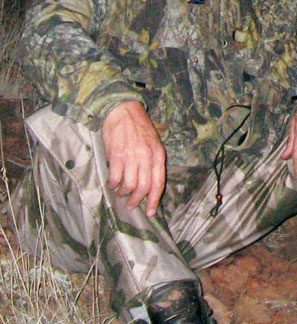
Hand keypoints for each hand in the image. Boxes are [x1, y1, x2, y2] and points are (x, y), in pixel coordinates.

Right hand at [101, 100, 166, 216]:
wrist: (123, 111)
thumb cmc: (138, 128)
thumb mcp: (153, 143)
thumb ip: (152, 162)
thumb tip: (148, 184)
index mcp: (158, 155)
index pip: (158, 183)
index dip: (154, 200)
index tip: (150, 212)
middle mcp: (147, 157)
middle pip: (144, 187)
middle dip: (136, 200)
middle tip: (130, 205)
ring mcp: (132, 157)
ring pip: (129, 185)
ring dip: (123, 193)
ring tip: (120, 192)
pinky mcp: (117, 156)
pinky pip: (115, 178)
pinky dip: (112, 184)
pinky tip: (111, 183)